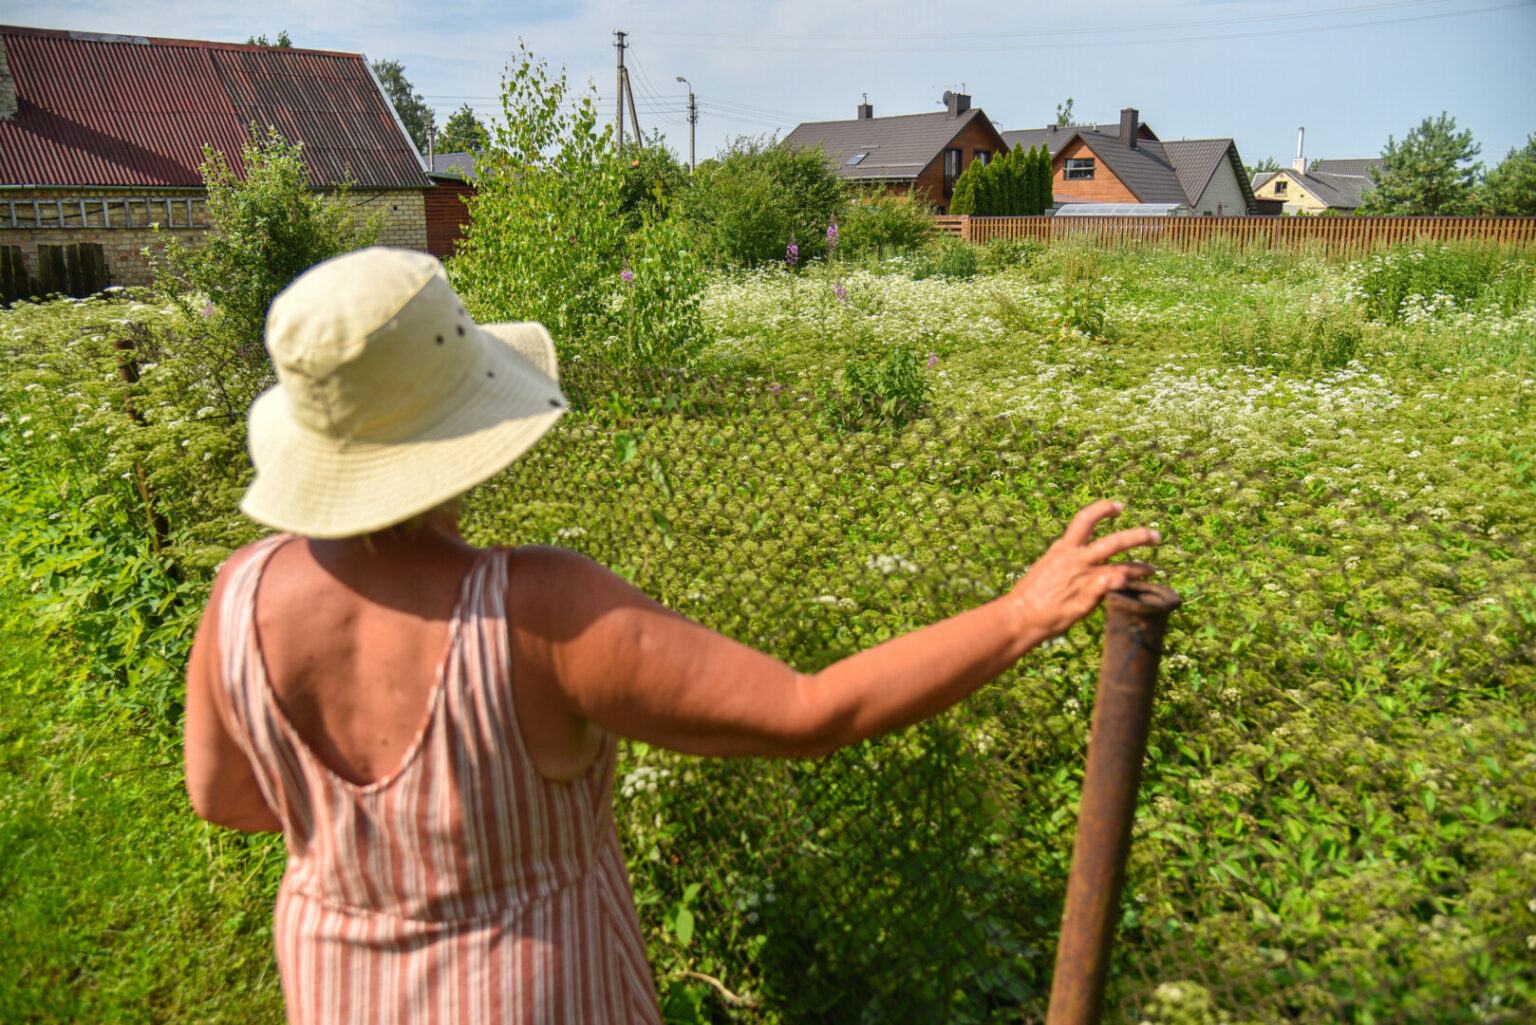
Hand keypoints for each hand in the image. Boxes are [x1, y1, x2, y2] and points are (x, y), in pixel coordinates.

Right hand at [1007, 500, 1158, 641]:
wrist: (1020, 615)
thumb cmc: (1032, 593)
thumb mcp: (1047, 563)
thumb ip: (1066, 554)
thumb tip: (1080, 544)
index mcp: (1064, 548)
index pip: (1086, 519)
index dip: (1104, 509)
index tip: (1118, 507)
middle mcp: (1076, 560)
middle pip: (1114, 542)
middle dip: (1138, 536)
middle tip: (1155, 535)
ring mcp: (1083, 579)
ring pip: (1120, 567)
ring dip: (1140, 567)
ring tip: (1152, 569)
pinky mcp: (1086, 598)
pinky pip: (1111, 586)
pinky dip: (1123, 583)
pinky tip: (1136, 586)